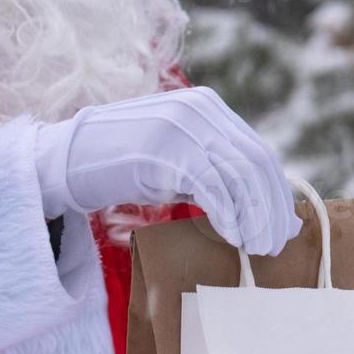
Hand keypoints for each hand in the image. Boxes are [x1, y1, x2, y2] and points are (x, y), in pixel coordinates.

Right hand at [35, 87, 301, 255]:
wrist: (69, 157)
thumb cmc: (124, 164)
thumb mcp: (178, 159)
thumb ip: (217, 173)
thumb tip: (268, 212)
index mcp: (207, 106)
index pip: (258, 151)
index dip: (276, 193)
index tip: (283, 227)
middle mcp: (199, 110)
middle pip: (255, 163)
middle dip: (270, 209)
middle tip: (273, 245)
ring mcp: (182, 128)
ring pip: (239, 176)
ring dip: (254, 217)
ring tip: (257, 247)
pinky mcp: (166, 151)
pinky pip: (212, 186)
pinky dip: (229, 215)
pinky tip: (233, 236)